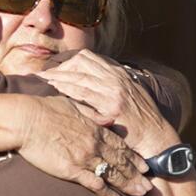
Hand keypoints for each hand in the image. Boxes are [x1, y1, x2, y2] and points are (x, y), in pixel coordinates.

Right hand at [16, 95, 152, 195]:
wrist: (25, 120)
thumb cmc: (44, 110)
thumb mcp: (73, 105)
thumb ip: (92, 113)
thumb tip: (108, 118)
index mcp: (95, 128)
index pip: (120, 145)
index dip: (134, 157)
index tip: (144, 166)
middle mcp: (94, 144)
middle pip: (121, 162)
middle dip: (137, 174)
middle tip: (149, 186)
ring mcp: (85, 158)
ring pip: (113, 174)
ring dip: (129, 185)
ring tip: (142, 194)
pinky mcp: (72, 170)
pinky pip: (96, 185)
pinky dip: (109, 194)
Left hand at [36, 51, 178, 154]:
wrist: (155, 137)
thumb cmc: (139, 120)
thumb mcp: (126, 95)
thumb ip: (109, 85)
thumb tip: (89, 80)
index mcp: (118, 73)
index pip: (87, 57)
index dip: (67, 60)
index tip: (51, 65)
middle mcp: (116, 78)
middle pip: (80, 63)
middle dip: (58, 67)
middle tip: (40, 73)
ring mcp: (114, 91)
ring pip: (79, 77)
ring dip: (58, 77)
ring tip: (41, 80)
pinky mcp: (112, 106)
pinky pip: (84, 94)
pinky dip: (68, 90)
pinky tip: (54, 92)